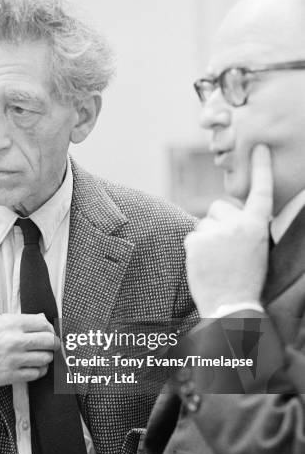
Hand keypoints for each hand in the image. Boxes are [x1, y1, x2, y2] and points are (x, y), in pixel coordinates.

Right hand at [0, 313, 59, 388]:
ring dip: (46, 358)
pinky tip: (34, 367)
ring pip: (45, 358)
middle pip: (49, 341)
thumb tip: (41, 319)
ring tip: (41, 356)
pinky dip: (39, 371)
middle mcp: (15, 340)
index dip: (50, 328)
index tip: (50, 332)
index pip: (43, 323)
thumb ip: (18, 320)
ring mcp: (13, 359)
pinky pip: (36, 374)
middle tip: (53, 345)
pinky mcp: (10, 376)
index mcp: (11, 323)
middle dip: (54, 343)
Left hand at [184, 144, 272, 316]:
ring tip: (216, 260)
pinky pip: (192, 236)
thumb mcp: (257, 249)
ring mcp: (216, 232)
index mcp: (258, 226)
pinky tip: (204, 265)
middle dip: (218, 222)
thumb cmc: (245, 280)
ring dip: (206, 236)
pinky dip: (195, 248)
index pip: (260, 192)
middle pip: (219, 206)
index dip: (260, 168)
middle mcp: (238, 224)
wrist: (231, 306)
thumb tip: (229, 214)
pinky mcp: (197, 241)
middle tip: (224, 247)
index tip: (260, 148)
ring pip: (204, 222)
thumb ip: (247, 227)